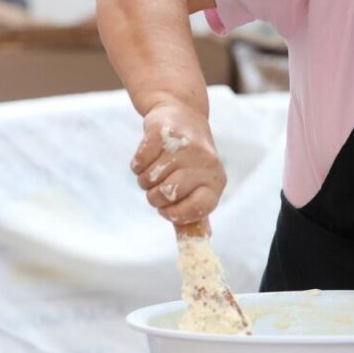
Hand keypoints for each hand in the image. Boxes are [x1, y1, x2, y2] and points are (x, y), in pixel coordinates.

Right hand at [130, 101, 225, 225]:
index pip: (198, 209)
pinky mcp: (162, 132)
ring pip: (149, 180)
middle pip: (166, 195)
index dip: (176, 214)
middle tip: (159, 185)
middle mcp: (205, 162)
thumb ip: (197, 210)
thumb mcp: (200, 183)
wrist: (182, 114)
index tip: (168, 210)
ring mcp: (184, 146)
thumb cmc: (190, 159)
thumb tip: (202, 238)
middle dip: (154, 196)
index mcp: (216, 180)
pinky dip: (137, 164)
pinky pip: (138, 163)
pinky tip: (148, 155)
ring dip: (145, 179)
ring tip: (156, 167)